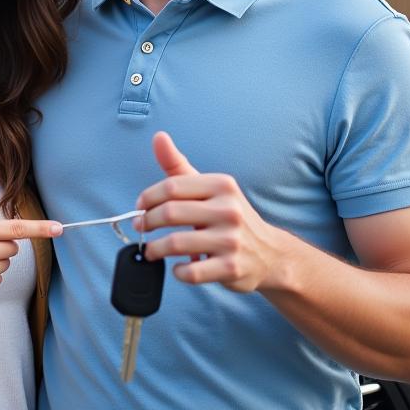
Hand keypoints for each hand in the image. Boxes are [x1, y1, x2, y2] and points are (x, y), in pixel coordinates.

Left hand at [136, 132, 288, 292]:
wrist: (269, 253)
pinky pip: (191, 272)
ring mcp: (231, 241)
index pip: (172, 186)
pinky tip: (177, 267)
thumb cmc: (228, 216)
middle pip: (170, 213)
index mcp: (222, 186)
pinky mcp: (231, 268)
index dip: (148, 197)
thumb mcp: (208, 187)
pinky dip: (177, 271)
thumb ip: (179, 165)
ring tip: (150, 249)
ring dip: (154, 248)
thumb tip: (158, 137)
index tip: (140, 206)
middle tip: (140, 227)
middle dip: (147, 221)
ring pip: (176, 244)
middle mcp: (229, 210)